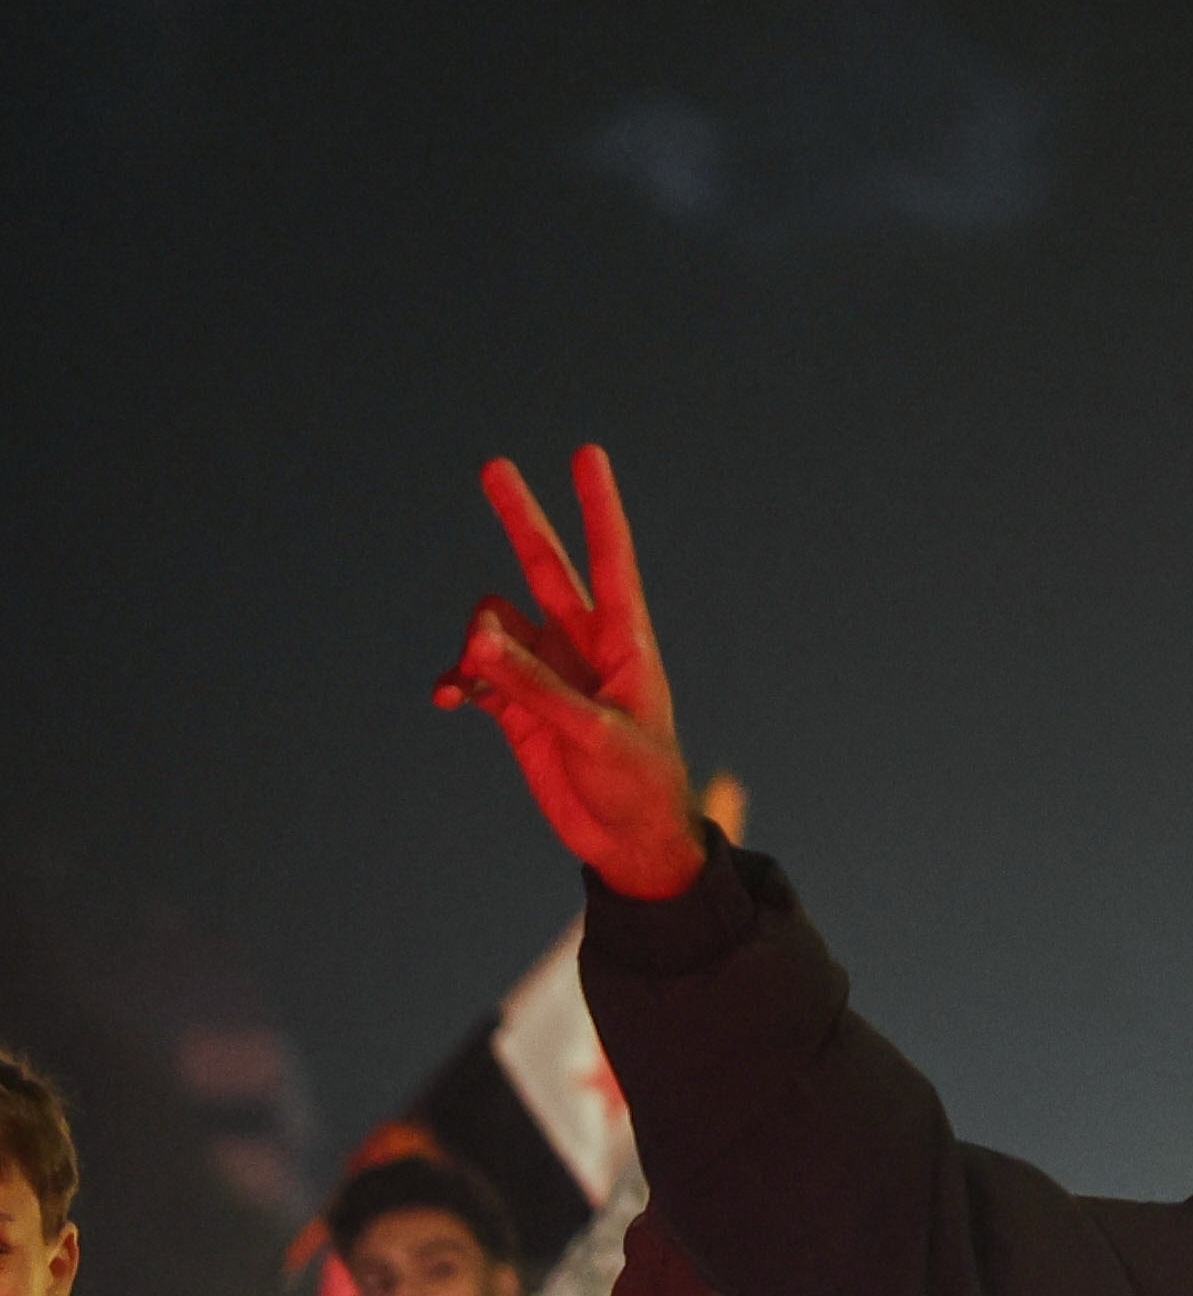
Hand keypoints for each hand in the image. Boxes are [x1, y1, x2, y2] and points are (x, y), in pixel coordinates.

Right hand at [436, 450, 709, 901]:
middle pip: (545, 567)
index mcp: (624, 642)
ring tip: (472, 676)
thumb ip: (534, 686)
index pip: (610, 559)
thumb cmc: (637, 785)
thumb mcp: (592, 734)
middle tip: (494, 466)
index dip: (598, 507)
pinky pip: (477, 673)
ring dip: (475, 642)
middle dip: (521, 519)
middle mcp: (584, 646)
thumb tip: (479, 638)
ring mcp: (548, 673)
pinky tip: (451, 698)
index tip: (587, 454)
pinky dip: (460, 678)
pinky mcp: (520, 708)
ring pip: (496, 625)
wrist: (629, 841)